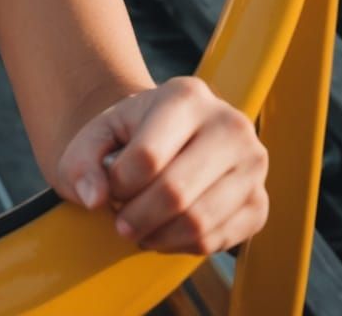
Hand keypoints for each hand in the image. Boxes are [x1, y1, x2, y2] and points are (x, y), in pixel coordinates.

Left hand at [53, 76, 268, 255]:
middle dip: (137, 216)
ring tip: (137, 229)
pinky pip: (217, 241)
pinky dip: (181, 246)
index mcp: (186, 95)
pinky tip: (163, 233)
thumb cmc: (129, 137)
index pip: (148, 155)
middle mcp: (229, 124)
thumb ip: (82, 161)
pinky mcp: (259, 203)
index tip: (109, 189)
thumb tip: (93, 198)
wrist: (168, 139)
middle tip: (119, 222)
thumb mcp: (96, 136)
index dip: (119, 184)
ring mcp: (252, 165)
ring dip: (157, 235)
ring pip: (198, 221)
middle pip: (175, 191)